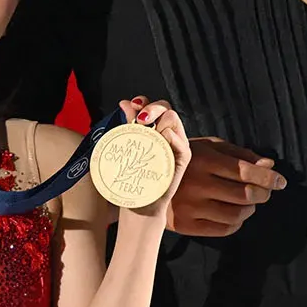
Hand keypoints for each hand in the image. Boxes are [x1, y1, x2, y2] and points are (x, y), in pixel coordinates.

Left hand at [114, 97, 190, 220]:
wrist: (140, 204)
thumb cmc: (134, 177)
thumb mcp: (128, 147)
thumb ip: (129, 124)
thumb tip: (124, 102)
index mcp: (153, 129)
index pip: (153, 107)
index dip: (144, 102)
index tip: (132, 105)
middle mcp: (166, 133)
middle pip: (166, 107)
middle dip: (152, 108)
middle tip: (140, 120)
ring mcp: (176, 145)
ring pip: (173, 118)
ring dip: (159, 121)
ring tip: (147, 134)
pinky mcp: (182, 158)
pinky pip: (181, 141)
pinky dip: (171, 136)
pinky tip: (161, 139)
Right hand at [166, 135, 285, 237]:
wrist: (144, 181)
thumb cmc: (183, 160)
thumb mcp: (207, 147)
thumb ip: (239, 154)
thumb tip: (269, 165)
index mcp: (203, 160)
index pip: (246, 171)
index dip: (268, 177)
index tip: (281, 181)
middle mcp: (197, 184)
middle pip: (245, 195)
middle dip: (263, 194)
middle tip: (266, 191)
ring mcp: (190, 207)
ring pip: (237, 215)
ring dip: (250, 209)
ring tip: (248, 202)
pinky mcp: (186, 225)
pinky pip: (224, 229)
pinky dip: (237, 223)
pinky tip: (234, 213)